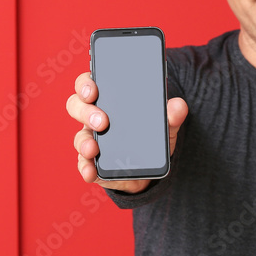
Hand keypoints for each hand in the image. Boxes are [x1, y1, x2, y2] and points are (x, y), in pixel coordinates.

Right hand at [66, 72, 188, 192]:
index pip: (88, 84)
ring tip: (93, 149)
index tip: (92, 89)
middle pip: (77, 107)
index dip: (85, 84)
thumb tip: (178, 105)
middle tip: (102, 121)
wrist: (149, 167)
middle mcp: (93, 117)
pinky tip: (90, 171)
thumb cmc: (149, 136)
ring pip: (79, 137)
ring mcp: (90, 140)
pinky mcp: (92, 163)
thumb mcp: (164, 124)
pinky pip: (83, 164)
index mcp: (107, 100)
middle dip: (86, 112)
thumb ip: (171, 114)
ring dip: (84, 142)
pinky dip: (85, 168)